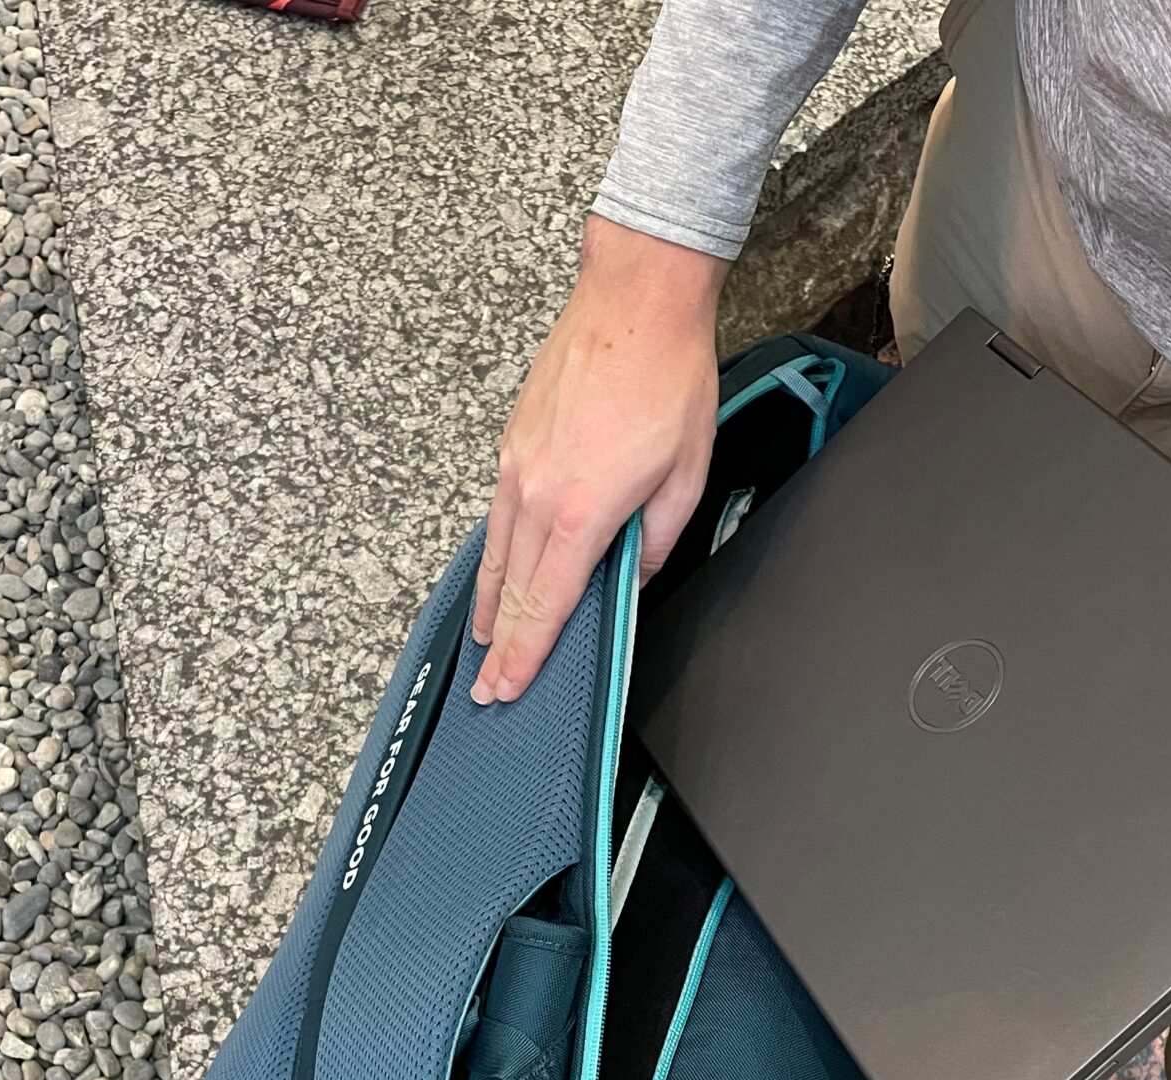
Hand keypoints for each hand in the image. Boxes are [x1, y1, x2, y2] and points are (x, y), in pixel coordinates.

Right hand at [471, 216, 728, 704]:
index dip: (526, 654)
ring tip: (484, 642)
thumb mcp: (686, 475)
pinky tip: (498, 571)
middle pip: (512, 588)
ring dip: (490, 604)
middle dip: (500, 645)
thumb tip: (634, 576)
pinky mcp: (514, 443)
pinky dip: (494, 554)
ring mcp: (518, 466)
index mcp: (582, 510)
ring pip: (497, 554)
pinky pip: (497, 515)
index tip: (509, 686)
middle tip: (488, 686)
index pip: (548, 604)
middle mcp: (538, 492)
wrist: (635, 302)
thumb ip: (656, 540)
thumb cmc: (666, 377)